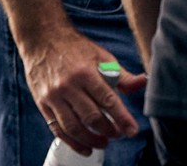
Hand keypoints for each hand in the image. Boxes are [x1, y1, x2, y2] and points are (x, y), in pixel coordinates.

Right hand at [23, 27, 144, 153]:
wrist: (43, 40)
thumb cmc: (76, 49)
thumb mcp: (102, 56)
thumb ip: (122, 74)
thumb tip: (144, 82)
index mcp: (86, 73)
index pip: (108, 101)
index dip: (122, 118)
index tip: (132, 131)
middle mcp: (68, 87)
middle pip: (91, 116)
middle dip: (108, 130)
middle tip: (119, 135)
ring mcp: (53, 97)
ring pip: (73, 127)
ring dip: (90, 140)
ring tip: (103, 144)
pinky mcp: (42, 104)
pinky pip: (57, 128)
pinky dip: (71, 142)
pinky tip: (84, 147)